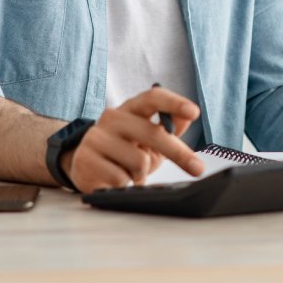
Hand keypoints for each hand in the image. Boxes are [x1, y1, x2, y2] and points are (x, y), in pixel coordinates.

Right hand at [62, 86, 203, 192]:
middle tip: (198, 168)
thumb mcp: (149, 139)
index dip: (175, 103)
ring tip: (131, 173)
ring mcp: (96, 138)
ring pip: (139, 161)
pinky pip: (121, 179)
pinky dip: (126, 184)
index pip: (153, 97)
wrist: (85, 166)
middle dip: (179, 153)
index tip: (194, 112)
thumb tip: (186, 118)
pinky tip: (115, 179)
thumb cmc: (125, 151)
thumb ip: (170, 127)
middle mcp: (112, 117)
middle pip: (152, 133)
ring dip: (142, 174)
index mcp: (131, 108)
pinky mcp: (86, 160)